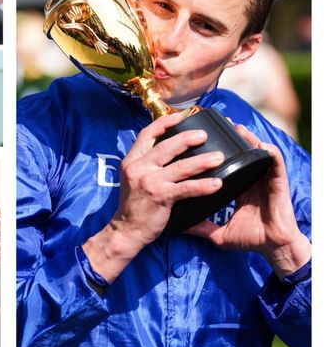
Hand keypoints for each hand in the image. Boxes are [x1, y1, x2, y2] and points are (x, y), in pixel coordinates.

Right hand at [82, 112, 224, 281]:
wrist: (126, 230)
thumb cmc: (134, 205)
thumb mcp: (133, 178)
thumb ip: (146, 164)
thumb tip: (169, 150)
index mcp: (132, 161)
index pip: (147, 134)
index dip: (164, 123)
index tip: (180, 116)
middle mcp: (138, 168)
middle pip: (166, 146)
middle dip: (187, 138)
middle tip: (205, 135)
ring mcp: (149, 182)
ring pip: (180, 166)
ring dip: (202, 161)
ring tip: (219, 157)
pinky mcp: (160, 196)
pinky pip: (187, 188)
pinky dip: (203, 185)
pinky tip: (217, 184)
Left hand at [185, 124, 309, 276]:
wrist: (274, 248)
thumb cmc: (251, 240)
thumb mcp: (219, 233)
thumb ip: (201, 227)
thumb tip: (178, 226)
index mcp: (237, 188)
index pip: (224, 166)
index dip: (212, 155)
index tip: (197, 143)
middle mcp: (250, 180)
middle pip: (239, 155)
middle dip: (229, 140)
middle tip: (215, 125)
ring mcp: (264, 180)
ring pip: (256, 154)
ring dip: (248, 140)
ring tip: (236, 128)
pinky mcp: (277, 184)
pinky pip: (275, 163)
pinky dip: (269, 153)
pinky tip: (261, 145)